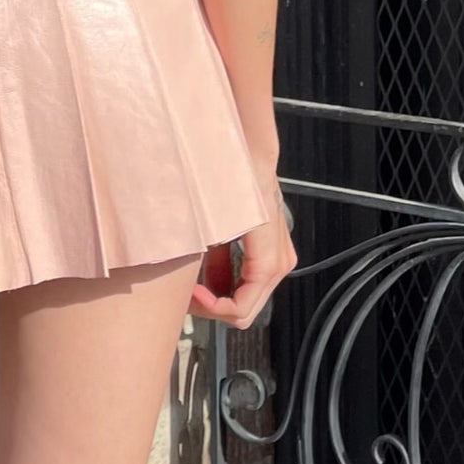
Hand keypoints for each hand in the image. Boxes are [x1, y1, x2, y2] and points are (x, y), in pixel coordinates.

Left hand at [190, 173, 295, 330]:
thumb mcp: (215, 222)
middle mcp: (279, 263)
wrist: (250, 153)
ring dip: (218, 295)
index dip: (212, 310)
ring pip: (246, 297)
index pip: (242, 309)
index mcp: (269, 260)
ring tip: (191, 282)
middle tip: (186, 295)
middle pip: (246, 309)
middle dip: (214, 307)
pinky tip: (202, 270)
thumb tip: (184, 286)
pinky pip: (247, 278)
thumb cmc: (235, 181)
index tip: (190, 296)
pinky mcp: (268, 250)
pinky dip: (225, 280)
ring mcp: (277, 257)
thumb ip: (206, 258)